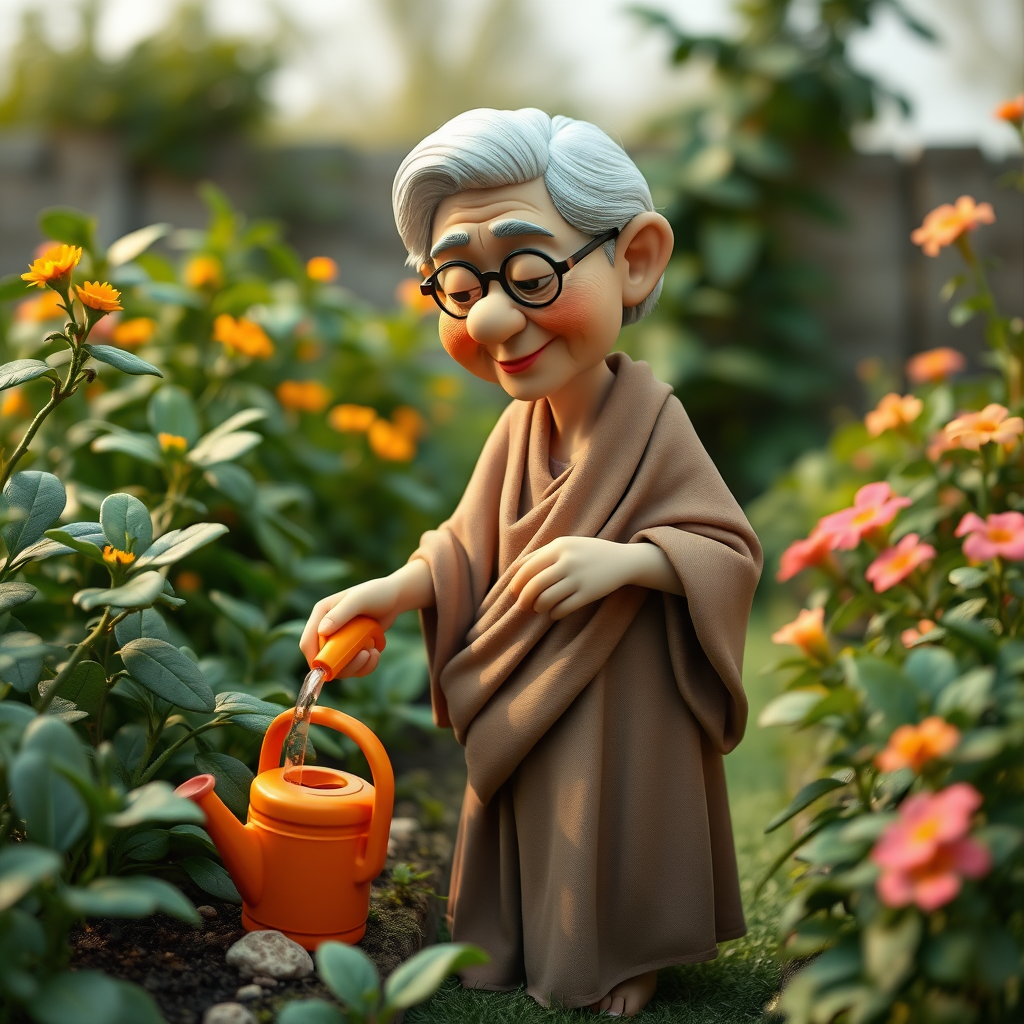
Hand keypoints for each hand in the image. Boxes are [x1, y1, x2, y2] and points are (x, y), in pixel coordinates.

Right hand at [298, 560, 434, 675]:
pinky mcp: (352, 649)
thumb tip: (322, 631)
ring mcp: (339, 641)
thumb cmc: (376, 593)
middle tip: (364, 655)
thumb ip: (341, 614)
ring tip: (373, 652)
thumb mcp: (359, 600)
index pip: (308, 642)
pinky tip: (376, 653)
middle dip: (342, 665)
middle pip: (323, 660)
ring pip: (339, 667)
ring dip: (357, 666)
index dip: (315, 658)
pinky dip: (365, 666)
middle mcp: (327, 630)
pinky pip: (353, 667)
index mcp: (321, 615)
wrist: (394, 598)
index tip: (331, 668)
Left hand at [510, 537, 635, 619]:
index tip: (514, 592)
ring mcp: (579, 578)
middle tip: (522, 606)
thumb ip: (542, 554)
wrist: (623, 560)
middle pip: (534, 585)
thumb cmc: (588, 553)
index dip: (517, 583)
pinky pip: (563, 608)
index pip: (527, 568)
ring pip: (546, 599)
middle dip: (524, 599)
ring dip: (538, 607)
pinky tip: (554, 613)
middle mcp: (568, 561)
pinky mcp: (589, 593)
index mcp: (559, 546)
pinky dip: (554, 614)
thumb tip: (516, 570)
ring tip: (540, 608)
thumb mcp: (567, 545)